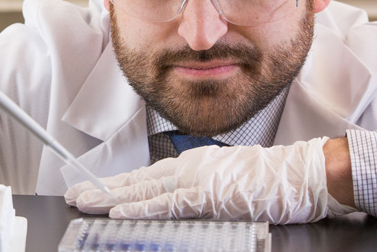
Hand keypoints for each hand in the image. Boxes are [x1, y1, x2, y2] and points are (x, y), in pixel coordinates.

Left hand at [65, 137, 355, 223]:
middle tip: (75, 196)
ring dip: (111, 197)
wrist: (301, 174)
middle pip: (137, 181)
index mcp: (192, 165)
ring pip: (144, 189)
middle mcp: (188, 168)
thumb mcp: (226, 184)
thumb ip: (199, 192)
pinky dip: (142, 207)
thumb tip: (178, 203)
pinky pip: (168, 204)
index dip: (117, 184)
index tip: (94, 189)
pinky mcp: (208, 195)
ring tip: (85, 203)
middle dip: (102, 189)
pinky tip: (121, 212)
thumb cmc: (270, 181)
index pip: (145, 177)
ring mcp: (197, 180)